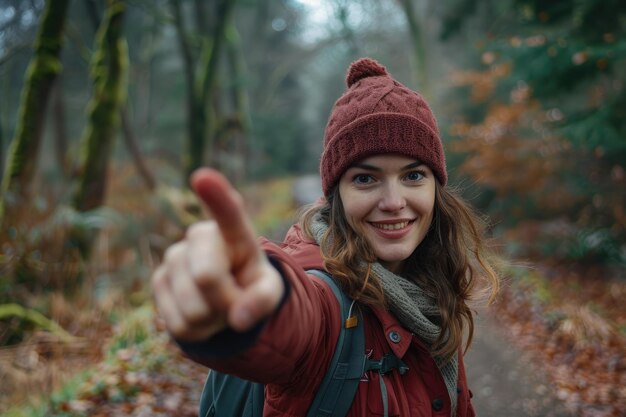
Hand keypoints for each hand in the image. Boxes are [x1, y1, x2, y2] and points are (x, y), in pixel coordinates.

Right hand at [151, 168, 283, 341]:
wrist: (225, 298)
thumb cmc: (251, 285)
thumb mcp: (268, 291)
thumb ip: (263, 300)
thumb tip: (239, 319)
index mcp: (234, 233)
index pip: (228, 213)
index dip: (216, 196)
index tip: (202, 177)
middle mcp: (200, 236)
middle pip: (207, 276)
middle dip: (226, 301)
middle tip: (236, 300)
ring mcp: (174, 257)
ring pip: (193, 306)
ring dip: (213, 319)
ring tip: (219, 306)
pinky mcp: (158, 281)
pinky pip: (179, 323)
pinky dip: (198, 331)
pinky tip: (202, 315)